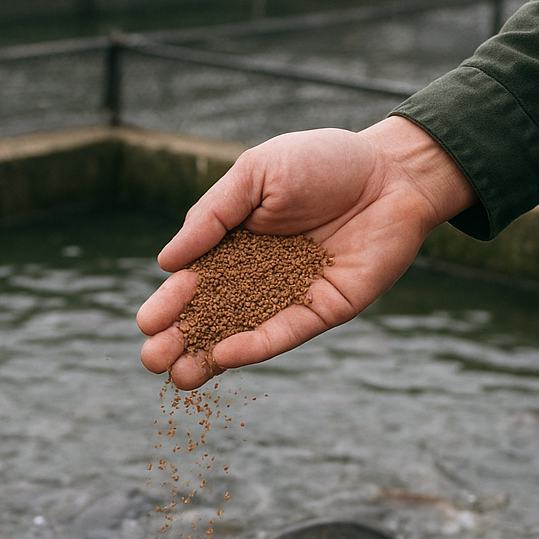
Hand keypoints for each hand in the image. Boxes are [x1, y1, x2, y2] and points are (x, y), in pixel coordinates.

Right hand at [136, 117, 476, 388]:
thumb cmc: (322, 161)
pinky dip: (255, 345)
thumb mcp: (255, 174)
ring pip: (242, 332)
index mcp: (234, 243)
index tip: (146, 323)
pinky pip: (284, 332)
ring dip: (209, 356)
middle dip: (180, 339)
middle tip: (152, 360)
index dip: (170, 303)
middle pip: (211, 315)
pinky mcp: (322, 309)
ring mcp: (289, 296)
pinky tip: (225, 356)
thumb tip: (167, 262)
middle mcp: (258, 275)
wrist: (391, 169)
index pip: (193, 281)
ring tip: (179, 377)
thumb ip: (212, 216)